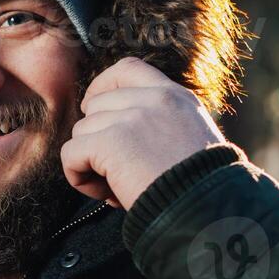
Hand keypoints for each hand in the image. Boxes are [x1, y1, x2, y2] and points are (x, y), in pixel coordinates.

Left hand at [60, 57, 226, 209]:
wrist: (207, 209)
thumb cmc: (200, 188)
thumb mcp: (191, 140)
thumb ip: (161, 125)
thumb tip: (116, 133)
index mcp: (176, 97)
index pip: (127, 69)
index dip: (102, 86)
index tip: (95, 110)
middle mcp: (154, 99)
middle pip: (96, 106)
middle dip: (97, 139)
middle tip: (116, 172)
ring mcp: (132, 117)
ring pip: (82, 131)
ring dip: (89, 162)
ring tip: (115, 188)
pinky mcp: (111, 142)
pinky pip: (71, 154)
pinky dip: (78, 177)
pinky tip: (103, 193)